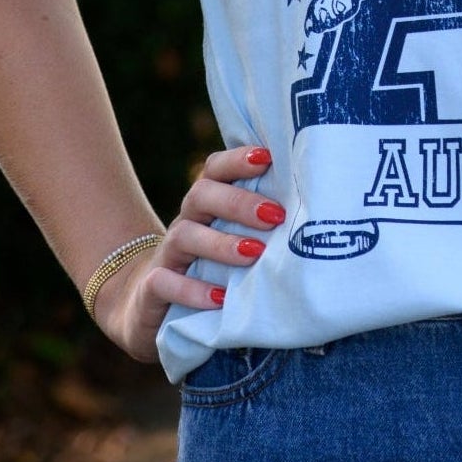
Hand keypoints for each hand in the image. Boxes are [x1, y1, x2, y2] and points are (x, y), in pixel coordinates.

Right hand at [91, 147, 283, 362]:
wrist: (147, 304)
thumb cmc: (207, 266)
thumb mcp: (231, 240)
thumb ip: (259, 222)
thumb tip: (315, 208)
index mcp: (205, 205)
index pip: (215, 169)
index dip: (238, 159)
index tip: (268, 157)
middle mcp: (185, 222)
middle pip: (202, 195)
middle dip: (239, 202)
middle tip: (275, 215)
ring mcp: (166, 255)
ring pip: (185, 236)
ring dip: (221, 244)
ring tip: (253, 254)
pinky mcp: (152, 289)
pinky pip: (165, 283)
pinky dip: (192, 290)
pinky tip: (220, 298)